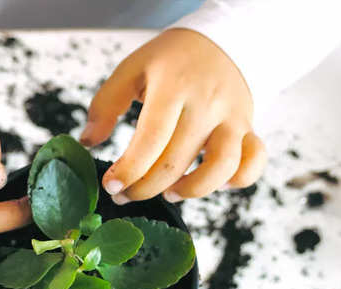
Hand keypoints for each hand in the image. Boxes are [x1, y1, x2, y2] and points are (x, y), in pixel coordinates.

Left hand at [80, 28, 266, 203]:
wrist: (221, 41)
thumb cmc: (170, 61)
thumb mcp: (132, 68)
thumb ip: (105, 104)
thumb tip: (88, 142)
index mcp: (174, 86)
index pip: (150, 140)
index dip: (129, 170)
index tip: (111, 186)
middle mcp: (207, 103)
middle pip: (177, 161)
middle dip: (145, 187)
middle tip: (125, 194)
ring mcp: (233, 117)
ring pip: (222, 167)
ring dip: (191, 190)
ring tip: (169, 193)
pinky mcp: (249, 128)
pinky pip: (253, 163)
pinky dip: (238, 181)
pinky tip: (214, 184)